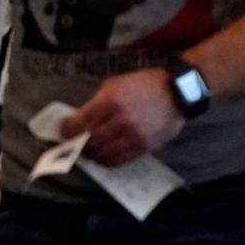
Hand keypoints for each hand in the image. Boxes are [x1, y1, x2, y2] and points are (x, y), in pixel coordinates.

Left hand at [61, 69, 184, 166]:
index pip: (79, 124)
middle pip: (88, 142)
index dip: (67, 130)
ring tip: (90, 149)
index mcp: (112, 101)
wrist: (178, 93)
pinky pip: (117, 161)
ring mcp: (133, 136)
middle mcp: (121, 120)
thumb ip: (97, 102)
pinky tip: (105, 154)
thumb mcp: (117, 84)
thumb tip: (80, 119)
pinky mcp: (143, 147)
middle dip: (77, 143)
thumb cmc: (145, 85)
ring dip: (91, 154)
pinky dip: (106, 160)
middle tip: (75, 142)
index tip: (65, 131)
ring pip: (101, 154)